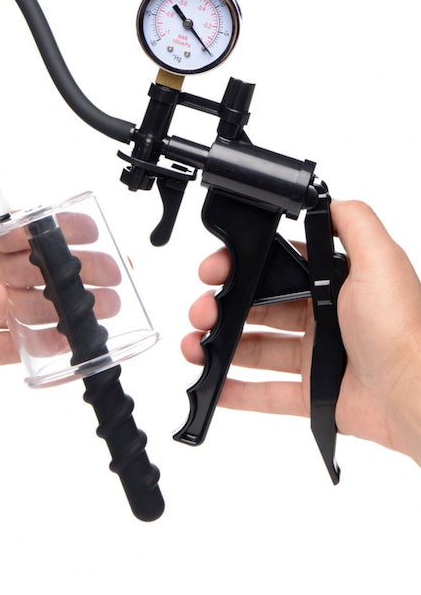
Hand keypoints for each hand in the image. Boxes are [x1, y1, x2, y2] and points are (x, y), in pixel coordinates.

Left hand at [0, 214, 120, 395]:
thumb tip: (2, 299)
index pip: (11, 231)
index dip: (51, 229)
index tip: (86, 230)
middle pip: (29, 271)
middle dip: (68, 274)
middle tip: (107, 278)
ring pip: (26, 309)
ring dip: (61, 312)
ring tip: (96, 315)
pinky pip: (8, 347)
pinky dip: (35, 348)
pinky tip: (61, 344)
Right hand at [181, 201, 420, 464]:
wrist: (415, 396)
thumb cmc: (403, 331)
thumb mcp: (381, 262)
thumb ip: (354, 223)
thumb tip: (326, 198)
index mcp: (334, 283)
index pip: (276, 268)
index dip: (243, 268)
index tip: (215, 271)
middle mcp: (323, 316)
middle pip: (259, 308)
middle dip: (223, 308)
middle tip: (200, 312)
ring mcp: (317, 355)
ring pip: (256, 348)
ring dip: (221, 346)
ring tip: (196, 348)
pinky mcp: (316, 393)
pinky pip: (268, 392)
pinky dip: (238, 391)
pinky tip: (216, 387)